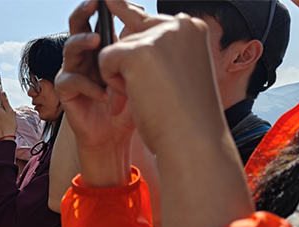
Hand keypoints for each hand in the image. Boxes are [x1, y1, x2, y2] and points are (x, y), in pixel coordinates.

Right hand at [56, 0, 134, 154]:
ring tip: (97, 41)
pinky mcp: (66, 90)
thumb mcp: (142, 76)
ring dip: (83, 41)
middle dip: (85, 11)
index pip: (102, 18)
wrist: (116, 137)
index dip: (105, 5)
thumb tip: (148, 21)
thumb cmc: (131, 106)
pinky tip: (106, 95)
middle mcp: (87, 55)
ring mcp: (75, 70)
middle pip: (78, 24)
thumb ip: (141, 51)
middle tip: (94, 2)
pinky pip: (72, 79)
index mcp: (105, 47)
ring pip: (71, 48)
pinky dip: (91, 86)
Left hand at [98, 0, 219, 156]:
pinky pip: (105, 60)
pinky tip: (137, 95)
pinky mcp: (137, 51)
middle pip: (129, 35)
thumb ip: (155, 51)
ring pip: (116, 50)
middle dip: (128, 67)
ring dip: (122, 78)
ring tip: (149, 97)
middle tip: (153, 94)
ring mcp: (159, 36)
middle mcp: (179, 25)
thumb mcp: (175, 74)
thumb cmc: (185, 116)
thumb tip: (120, 35)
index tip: (110, 1)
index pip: (150, 19)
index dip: (128, 15)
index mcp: (192, 29)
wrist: (193, 139)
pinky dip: (113, 83)